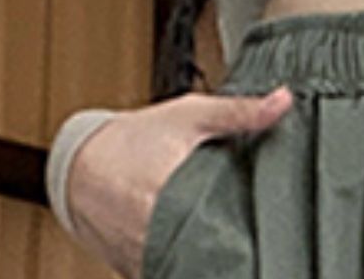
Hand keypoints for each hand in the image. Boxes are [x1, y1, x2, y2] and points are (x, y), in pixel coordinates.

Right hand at [64, 88, 292, 277]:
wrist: (80, 165)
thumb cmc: (133, 139)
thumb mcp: (188, 117)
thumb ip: (238, 112)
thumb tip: (283, 102)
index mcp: (166, 194)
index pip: (217, 228)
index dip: (243, 230)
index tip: (262, 225)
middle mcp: (151, 232)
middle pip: (207, 254)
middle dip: (229, 245)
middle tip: (250, 234)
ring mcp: (143, 255)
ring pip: (189, 268)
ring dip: (207, 259)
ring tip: (226, 243)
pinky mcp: (138, 269)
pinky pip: (169, 273)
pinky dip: (186, 265)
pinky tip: (202, 252)